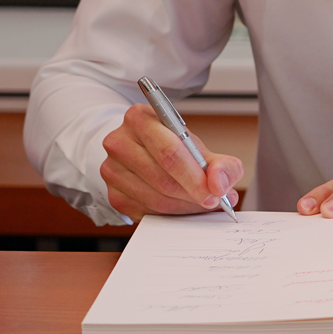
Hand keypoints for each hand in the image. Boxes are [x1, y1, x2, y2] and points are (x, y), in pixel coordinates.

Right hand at [101, 104, 243, 220]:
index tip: (214, 193)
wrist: (142, 150)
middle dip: (193, 194)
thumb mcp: (199, 147)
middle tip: (212, 201)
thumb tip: (220, 184)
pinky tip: (181, 206)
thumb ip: (221, 164)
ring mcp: (111, 170)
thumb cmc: (171, 146)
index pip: (169, 152)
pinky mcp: (112, 194)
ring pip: (155, 199)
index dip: (195, 177)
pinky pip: (146, 212)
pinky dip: (169, 214)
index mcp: (140, 119)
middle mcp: (119, 142)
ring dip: (183, 206)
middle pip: (162, 179)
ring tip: (200, 202)